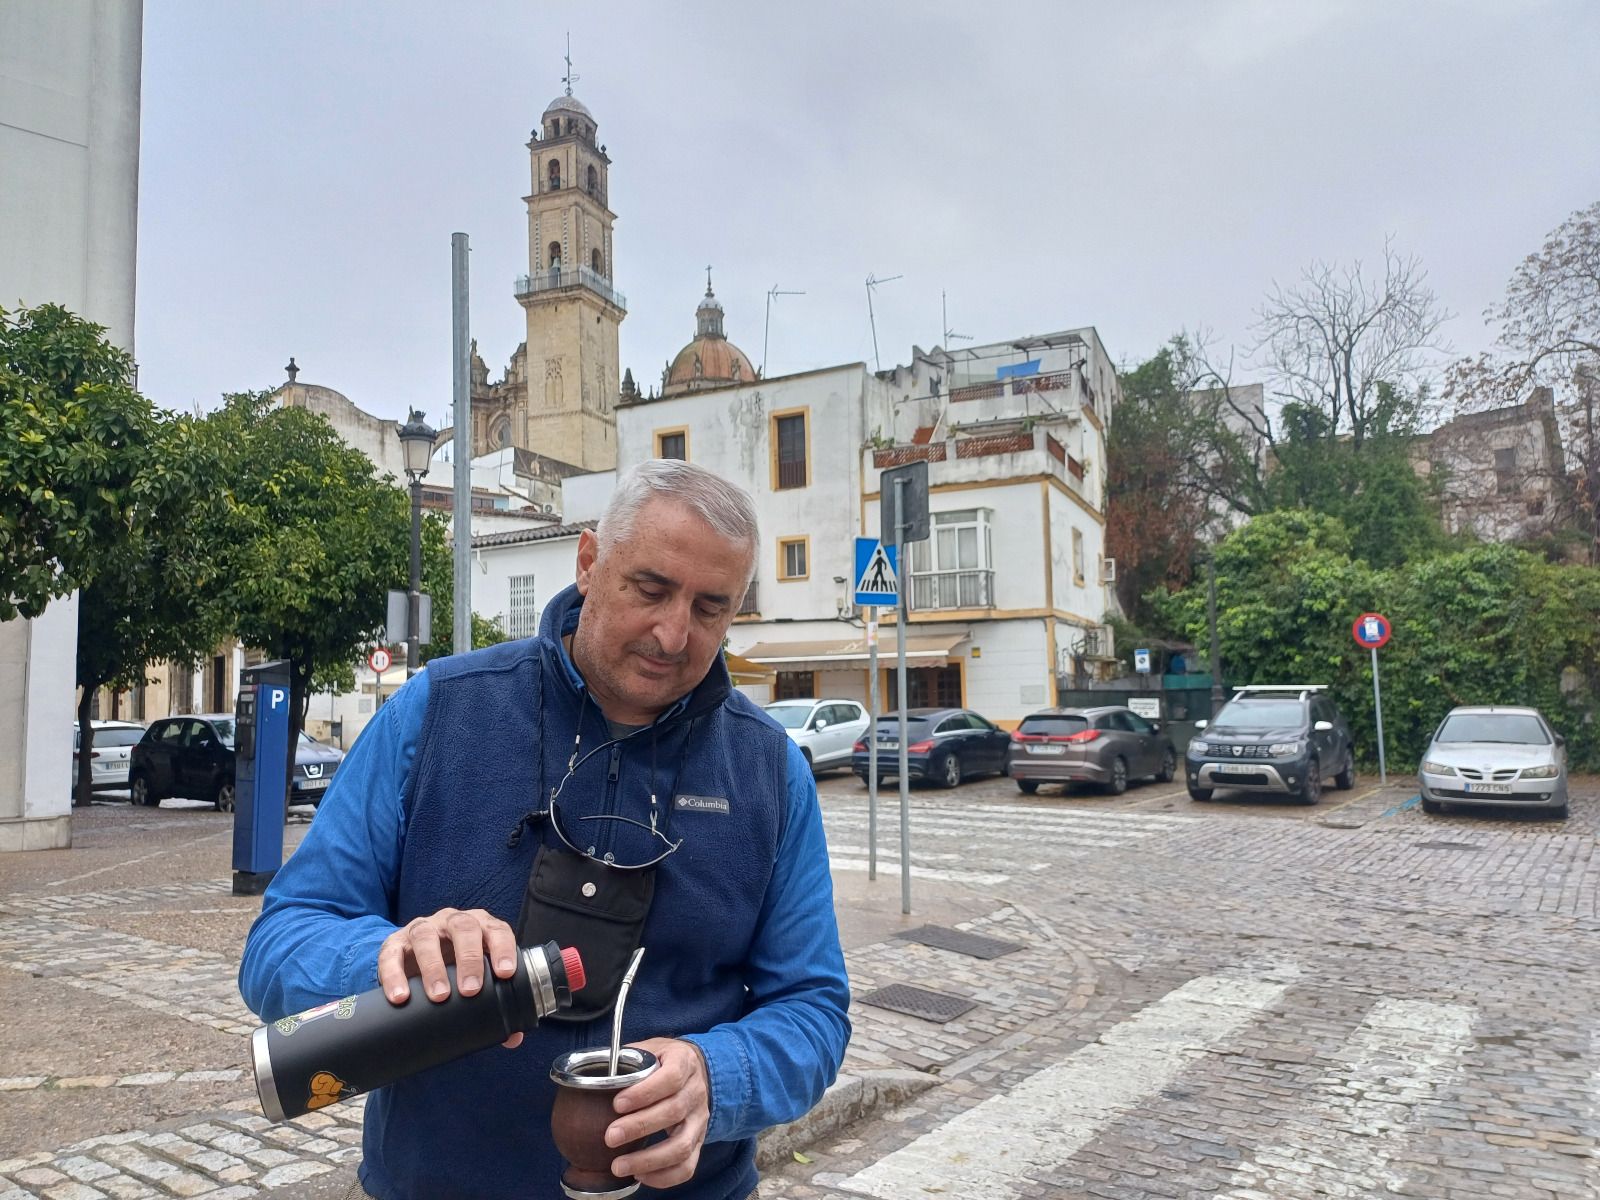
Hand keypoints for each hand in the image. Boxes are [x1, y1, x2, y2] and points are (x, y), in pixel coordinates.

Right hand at [375, 907, 525, 1047]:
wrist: (414, 956)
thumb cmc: (456, 967)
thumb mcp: (476, 977)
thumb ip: (495, 1002)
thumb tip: (513, 1038)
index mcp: (479, 926)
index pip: (497, 930)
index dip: (503, 948)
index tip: (505, 973)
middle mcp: (451, 921)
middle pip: (463, 928)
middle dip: (469, 959)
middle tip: (470, 990)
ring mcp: (423, 929)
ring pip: (427, 937)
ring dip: (433, 966)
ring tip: (438, 995)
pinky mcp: (394, 943)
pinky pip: (392, 954)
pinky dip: (394, 974)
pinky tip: (400, 996)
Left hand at [606, 1038, 709, 1188]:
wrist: (696, 1069)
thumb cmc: (662, 1061)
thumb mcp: (649, 1049)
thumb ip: (626, 1060)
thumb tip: (592, 1077)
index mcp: (684, 1063)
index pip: (671, 1077)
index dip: (645, 1092)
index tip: (617, 1104)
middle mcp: (696, 1092)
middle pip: (674, 1111)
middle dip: (639, 1127)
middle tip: (610, 1137)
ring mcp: (700, 1119)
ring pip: (682, 1145)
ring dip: (649, 1159)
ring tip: (618, 1166)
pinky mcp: (699, 1141)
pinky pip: (687, 1166)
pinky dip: (664, 1177)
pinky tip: (639, 1176)